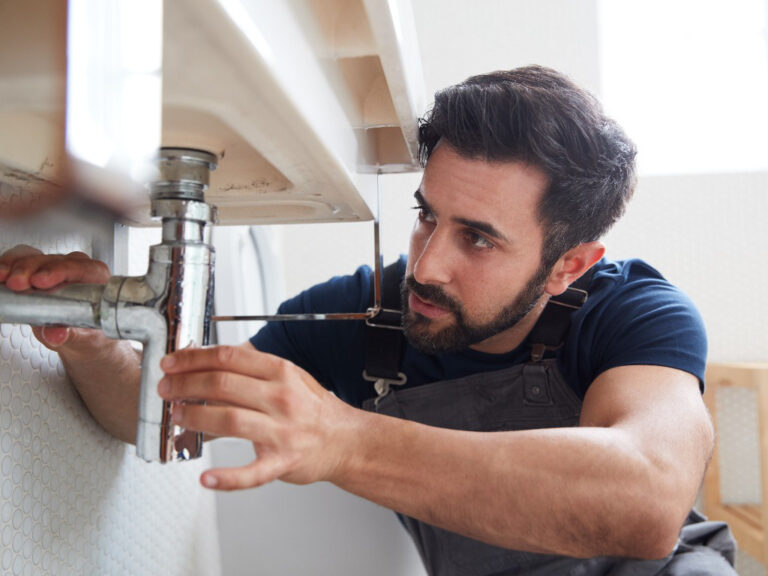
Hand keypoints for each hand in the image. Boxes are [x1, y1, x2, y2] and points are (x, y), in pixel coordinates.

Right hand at [0, 244, 110, 349]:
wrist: (79, 338)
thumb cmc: (88, 333)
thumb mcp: (83, 338)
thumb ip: (70, 335)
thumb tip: (56, 335)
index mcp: (96, 279)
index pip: (81, 268)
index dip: (59, 271)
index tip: (41, 281)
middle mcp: (76, 268)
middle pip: (52, 261)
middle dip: (31, 269)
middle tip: (16, 283)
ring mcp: (53, 268)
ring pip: (33, 258)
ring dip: (14, 267)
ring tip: (3, 278)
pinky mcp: (34, 271)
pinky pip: (18, 261)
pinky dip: (7, 267)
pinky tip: (0, 276)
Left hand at [158, 344, 353, 490]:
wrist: (344, 440)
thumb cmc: (313, 409)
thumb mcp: (290, 376)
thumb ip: (254, 367)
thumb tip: (210, 359)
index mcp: (281, 373)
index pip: (230, 357)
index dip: (194, 358)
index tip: (172, 363)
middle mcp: (281, 399)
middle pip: (223, 384)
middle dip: (185, 384)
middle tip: (166, 388)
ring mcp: (282, 432)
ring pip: (229, 420)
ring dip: (195, 417)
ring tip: (177, 415)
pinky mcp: (281, 462)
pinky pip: (251, 473)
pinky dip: (227, 478)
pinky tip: (206, 478)